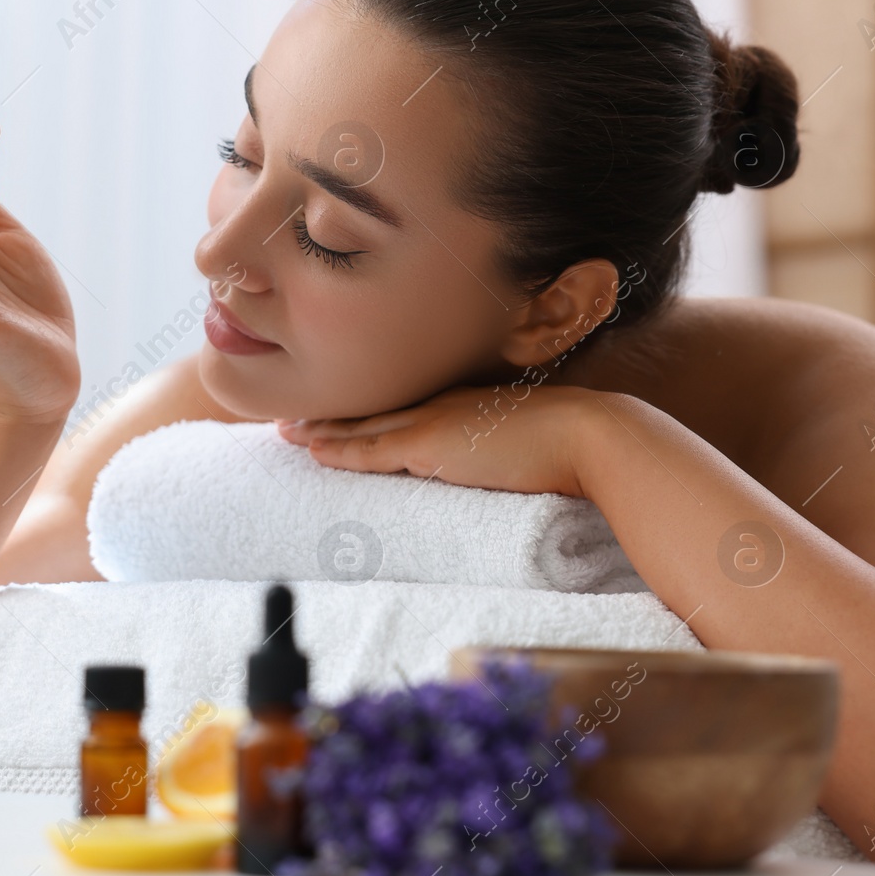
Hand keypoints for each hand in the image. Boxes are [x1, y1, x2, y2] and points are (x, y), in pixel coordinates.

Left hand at [274, 383, 605, 497]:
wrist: (590, 436)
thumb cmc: (572, 445)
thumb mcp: (528, 442)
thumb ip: (504, 450)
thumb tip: (501, 472)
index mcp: (462, 403)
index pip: (401, 409)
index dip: (364, 413)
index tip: (335, 414)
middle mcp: (441, 405)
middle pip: (372, 412)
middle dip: (329, 416)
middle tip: (289, 419)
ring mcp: (434, 423)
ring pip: (362, 428)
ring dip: (321, 430)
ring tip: (284, 431)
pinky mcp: (430, 446)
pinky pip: (371, 451)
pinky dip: (339, 450)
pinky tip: (311, 450)